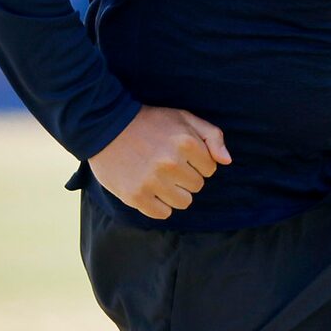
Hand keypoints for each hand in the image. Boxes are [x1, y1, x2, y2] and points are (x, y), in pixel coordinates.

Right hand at [89, 107, 231, 219]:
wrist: (104, 125)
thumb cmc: (149, 121)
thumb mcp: (183, 117)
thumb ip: (212, 135)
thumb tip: (226, 161)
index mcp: (186, 143)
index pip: (210, 169)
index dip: (197, 162)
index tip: (181, 154)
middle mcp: (171, 163)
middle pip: (197, 186)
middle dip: (185, 177)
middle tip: (167, 165)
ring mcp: (152, 181)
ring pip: (183, 202)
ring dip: (175, 193)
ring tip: (160, 178)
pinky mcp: (136, 196)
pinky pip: (162, 213)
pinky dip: (158, 205)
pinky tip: (149, 189)